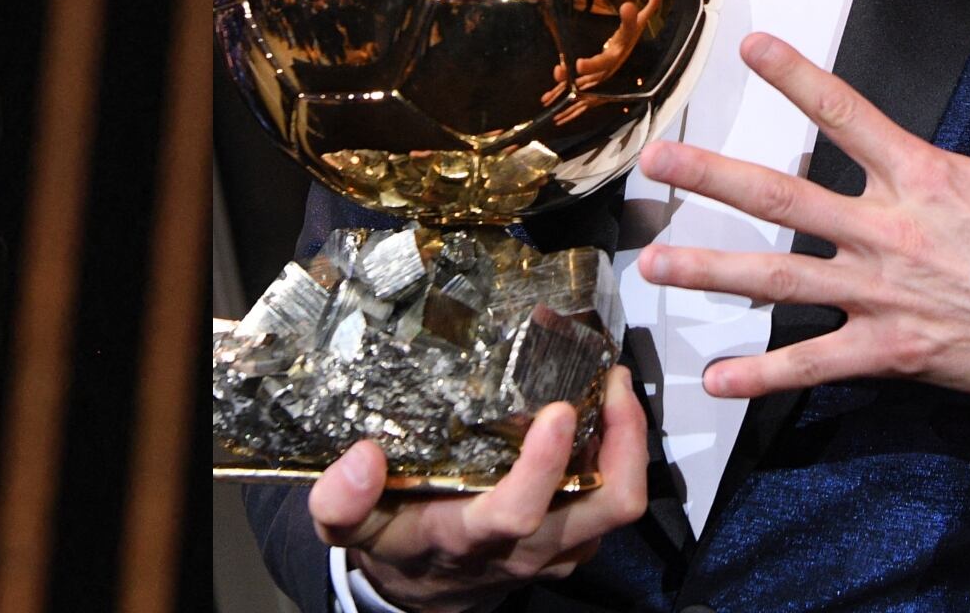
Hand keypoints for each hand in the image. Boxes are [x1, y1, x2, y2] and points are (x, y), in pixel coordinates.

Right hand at [307, 370, 646, 612]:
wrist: (421, 590)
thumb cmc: (393, 543)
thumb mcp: (349, 529)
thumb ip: (341, 501)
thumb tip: (362, 457)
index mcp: (469, 538)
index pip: (518, 513)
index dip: (543, 466)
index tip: (557, 411)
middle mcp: (525, 547)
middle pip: (605, 507)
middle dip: (623, 441)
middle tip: (611, 378)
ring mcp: (559, 547)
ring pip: (621, 504)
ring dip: (629, 443)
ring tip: (613, 384)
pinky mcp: (576, 541)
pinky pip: (614, 500)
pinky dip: (618, 455)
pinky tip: (598, 413)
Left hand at [635, 16, 969, 410]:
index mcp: (922, 177)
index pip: (847, 113)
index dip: (798, 78)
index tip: (750, 47)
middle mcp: (889, 232)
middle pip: (784, 196)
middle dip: (714, 178)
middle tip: (656, 163)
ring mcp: (883, 293)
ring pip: (780, 279)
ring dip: (713, 270)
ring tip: (654, 263)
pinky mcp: (891, 350)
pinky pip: (816, 363)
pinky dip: (766, 374)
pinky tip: (718, 378)